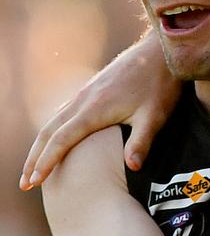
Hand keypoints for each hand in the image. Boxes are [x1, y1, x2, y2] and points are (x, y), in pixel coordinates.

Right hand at [20, 32, 180, 189]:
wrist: (159, 52)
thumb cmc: (159, 86)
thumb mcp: (154, 116)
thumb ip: (141, 142)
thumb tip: (133, 167)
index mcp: (94, 109)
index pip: (61, 140)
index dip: (46, 162)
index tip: (33, 182)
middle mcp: (82, 100)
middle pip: (48, 132)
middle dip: (34, 159)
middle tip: (24, 184)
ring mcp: (85, 94)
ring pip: (53, 121)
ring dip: (40, 145)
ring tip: (33, 168)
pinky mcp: (91, 90)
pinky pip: (63, 113)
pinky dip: (52, 131)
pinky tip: (54, 141)